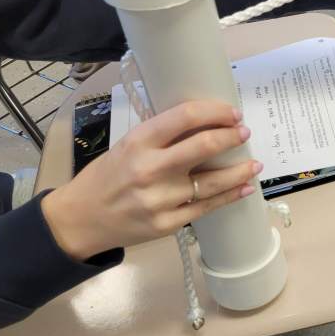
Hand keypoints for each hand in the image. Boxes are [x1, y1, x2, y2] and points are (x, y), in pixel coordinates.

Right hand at [42, 101, 262, 260]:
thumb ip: (161, 137)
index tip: (231, 113)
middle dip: (232, 136)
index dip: (214, 112)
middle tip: (244, 132)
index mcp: (138, 142)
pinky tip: (243, 187)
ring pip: (213, 181)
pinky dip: (230, 195)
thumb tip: (204, 124)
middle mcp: (151, 169)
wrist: (80, 219)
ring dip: (240, 170)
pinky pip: (207, 207)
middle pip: (204, 146)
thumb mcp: (127, 146)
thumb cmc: (106, 177)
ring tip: (254, 163)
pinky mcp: (168, 223)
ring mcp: (161, 199)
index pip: (184, 117)